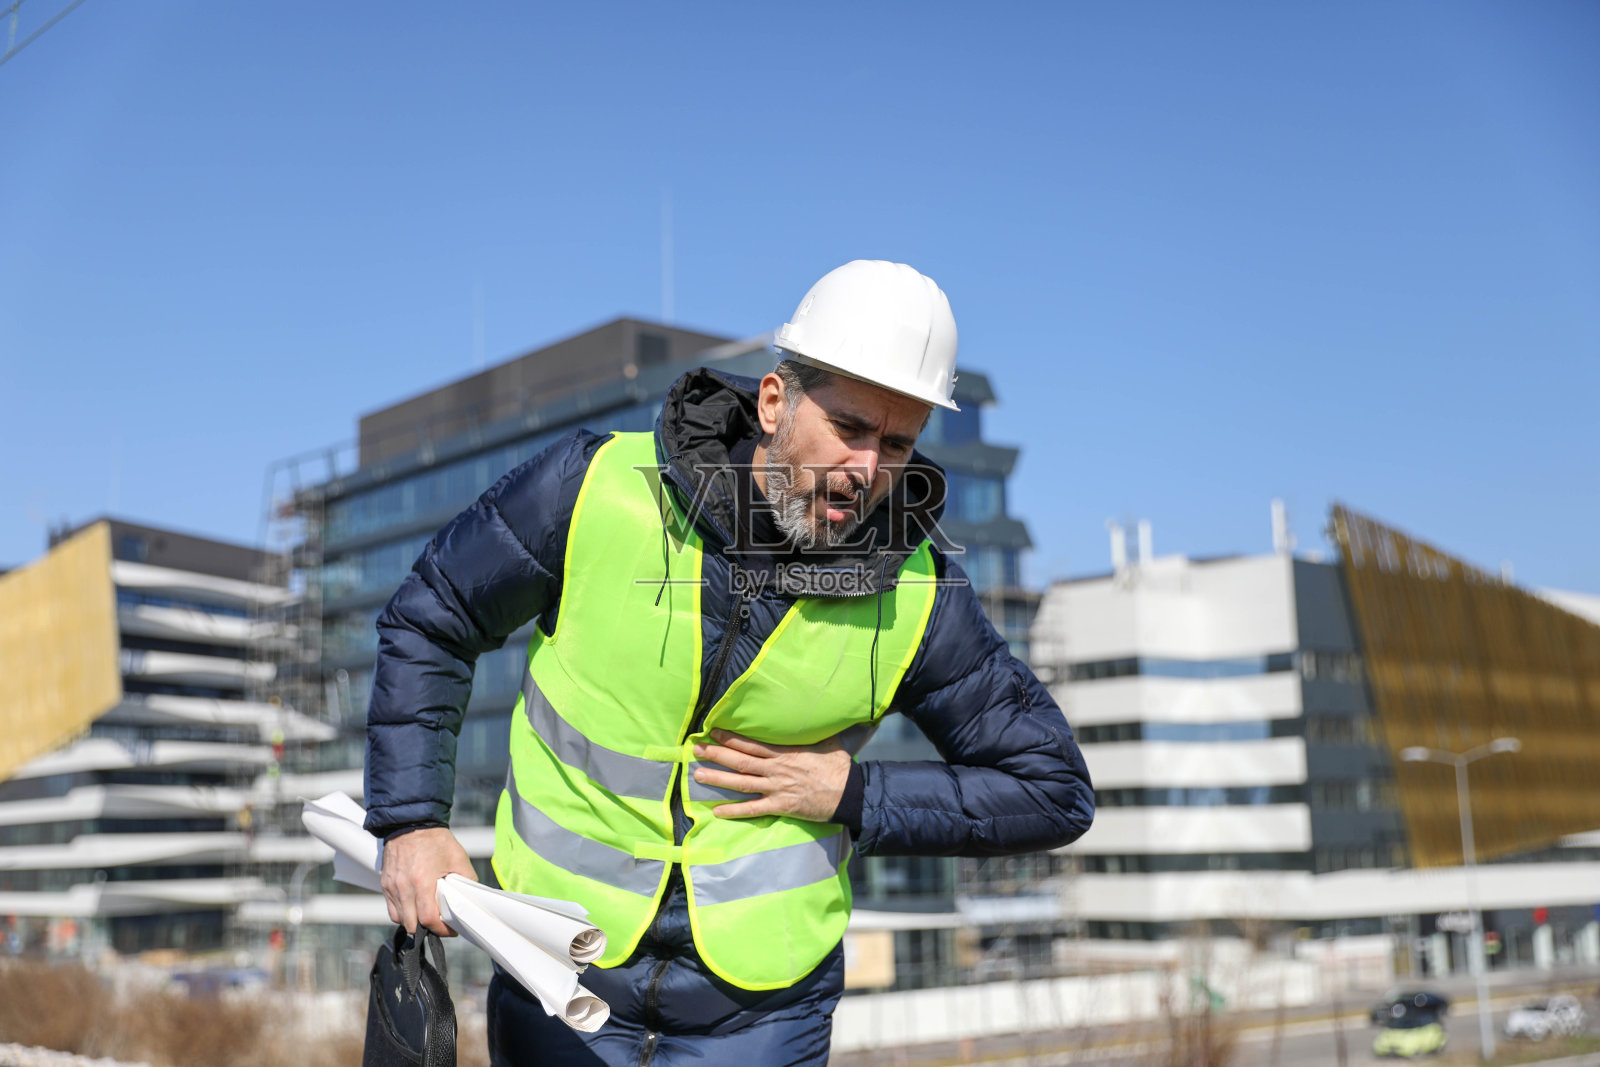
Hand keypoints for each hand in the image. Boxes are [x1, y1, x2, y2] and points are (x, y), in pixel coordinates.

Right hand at [380, 826, 477, 936]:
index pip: (428, 919)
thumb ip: (467, 879)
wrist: (412, 822)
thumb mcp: (458, 858)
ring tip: (426, 915)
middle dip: (428, 928)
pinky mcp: (385, 883)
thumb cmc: (435, 840)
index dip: (441, 929)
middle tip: (440, 922)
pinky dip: (402, 912)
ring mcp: (392, 886)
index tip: (451, 929)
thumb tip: (471, 897)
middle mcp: (403, 887)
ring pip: (399, 919)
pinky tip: (414, 905)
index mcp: (422, 882)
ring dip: (413, 921)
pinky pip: (391, 908)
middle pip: (412, 924)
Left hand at [691, 729, 851, 821]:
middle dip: (717, 754)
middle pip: (741, 761)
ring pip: (742, 783)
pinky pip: (753, 810)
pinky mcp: (782, 807)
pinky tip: (717, 810)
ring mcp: (777, 789)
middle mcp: (777, 769)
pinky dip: (735, 811)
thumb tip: (813, 715)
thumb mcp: (826, 742)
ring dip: (719, 778)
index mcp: (785, 753)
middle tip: (696, 749)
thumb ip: (813, 733)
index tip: (713, 731)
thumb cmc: (839, 767)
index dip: (731, 738)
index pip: (752, 743)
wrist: (850, 793)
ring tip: (698, 775)